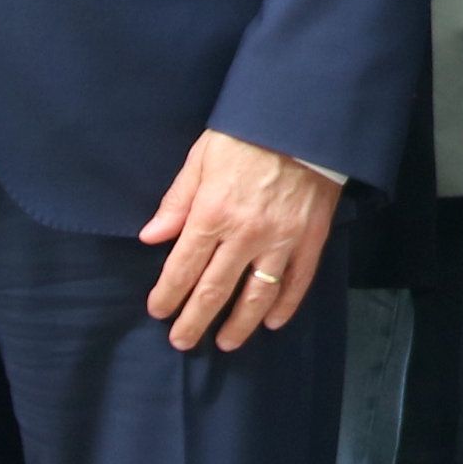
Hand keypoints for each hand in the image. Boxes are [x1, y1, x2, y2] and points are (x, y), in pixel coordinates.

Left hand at [142, 132, 345, 352]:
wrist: (303, 119)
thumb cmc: (246, 135)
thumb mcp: (201, 158)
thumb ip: (177, 201)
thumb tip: (151, 237)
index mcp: (213, 213)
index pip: (183, 267)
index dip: (168, 294)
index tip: (158, 310)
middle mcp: (245, 235)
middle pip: (215, 290)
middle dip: (194, 320)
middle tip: (182, 341)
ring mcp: (281, 241)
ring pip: (256, 297)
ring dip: (239, 325)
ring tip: (226, 343)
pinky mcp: (311, 239)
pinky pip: (298, 282)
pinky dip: (285, 306)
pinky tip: (273, 323)